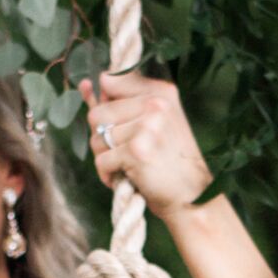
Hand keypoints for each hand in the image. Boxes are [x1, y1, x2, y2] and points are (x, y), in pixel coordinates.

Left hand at [83, 74, 213, 220]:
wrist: (192, 195)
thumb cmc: (169, 160)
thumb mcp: (154, 122)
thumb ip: (119, 102)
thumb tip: (85, 84)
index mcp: (161, 92)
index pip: (111, 81)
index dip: (105, 105)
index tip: (118, 123)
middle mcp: (155, 104)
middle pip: (98, 114)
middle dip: (103, 137)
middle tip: (125, 151)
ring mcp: (147, 127)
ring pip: (97, 138)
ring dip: (105, 157)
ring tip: (128, 165)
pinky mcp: (137, 150)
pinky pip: (101, 160)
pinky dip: (108, 174)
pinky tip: (126, 177)